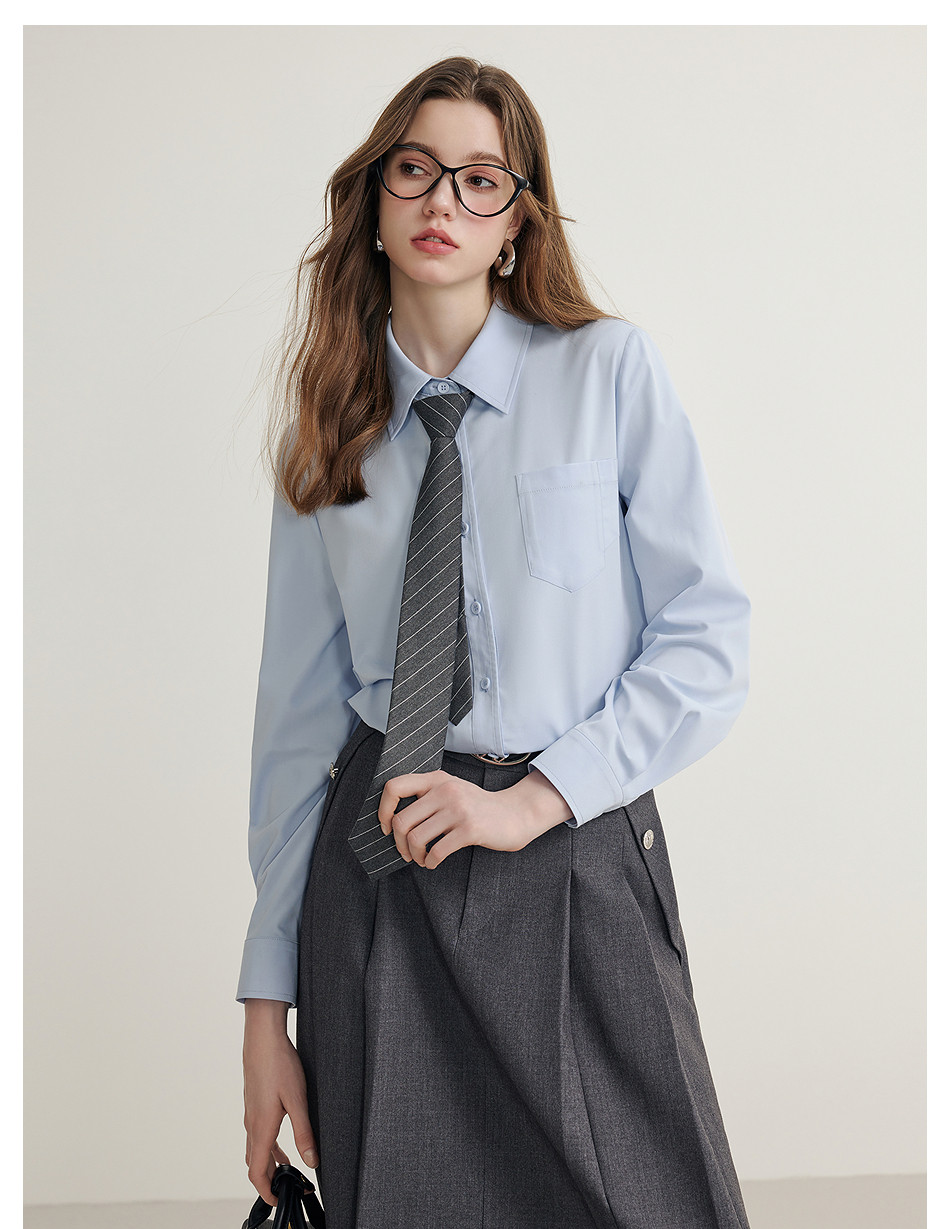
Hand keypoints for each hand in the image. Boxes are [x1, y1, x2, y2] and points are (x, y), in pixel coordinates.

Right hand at [243, 1001, 317, 1205]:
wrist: (262, 1038)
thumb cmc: (279, 1065)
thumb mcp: (298, 1100)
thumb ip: (304, 1133)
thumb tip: (311, 1161)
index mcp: (261, 1128)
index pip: (256, 1172)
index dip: (266, 1191)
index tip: (279, 1200)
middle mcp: (252, 1124)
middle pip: (254, 1164)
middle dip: (268, 1181)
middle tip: (287, 1188)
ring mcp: (251, 1114)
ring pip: (255, 1149)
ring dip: (269, 1164)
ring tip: (287, 1172)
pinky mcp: (254, 1104)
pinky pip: (257, 1135)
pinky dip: (268, 1148)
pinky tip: (281, 1145)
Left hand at [378, 766, 571, 868]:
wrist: (515, 814)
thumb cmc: (478, 806)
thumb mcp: (451, 790)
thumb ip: (426, 795)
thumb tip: (392, 818)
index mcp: (436, 779)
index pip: (394, 787)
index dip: (383, 810)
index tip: (386, 826)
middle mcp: (445, 790)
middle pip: (401, 821)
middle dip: (398, 843)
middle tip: (406, 852)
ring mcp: (458, 809)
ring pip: (416, 838)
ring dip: (414, 855)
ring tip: (421, 858)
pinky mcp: (469, 829)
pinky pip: (437, 851)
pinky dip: (430, 862)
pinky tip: (434, 862)